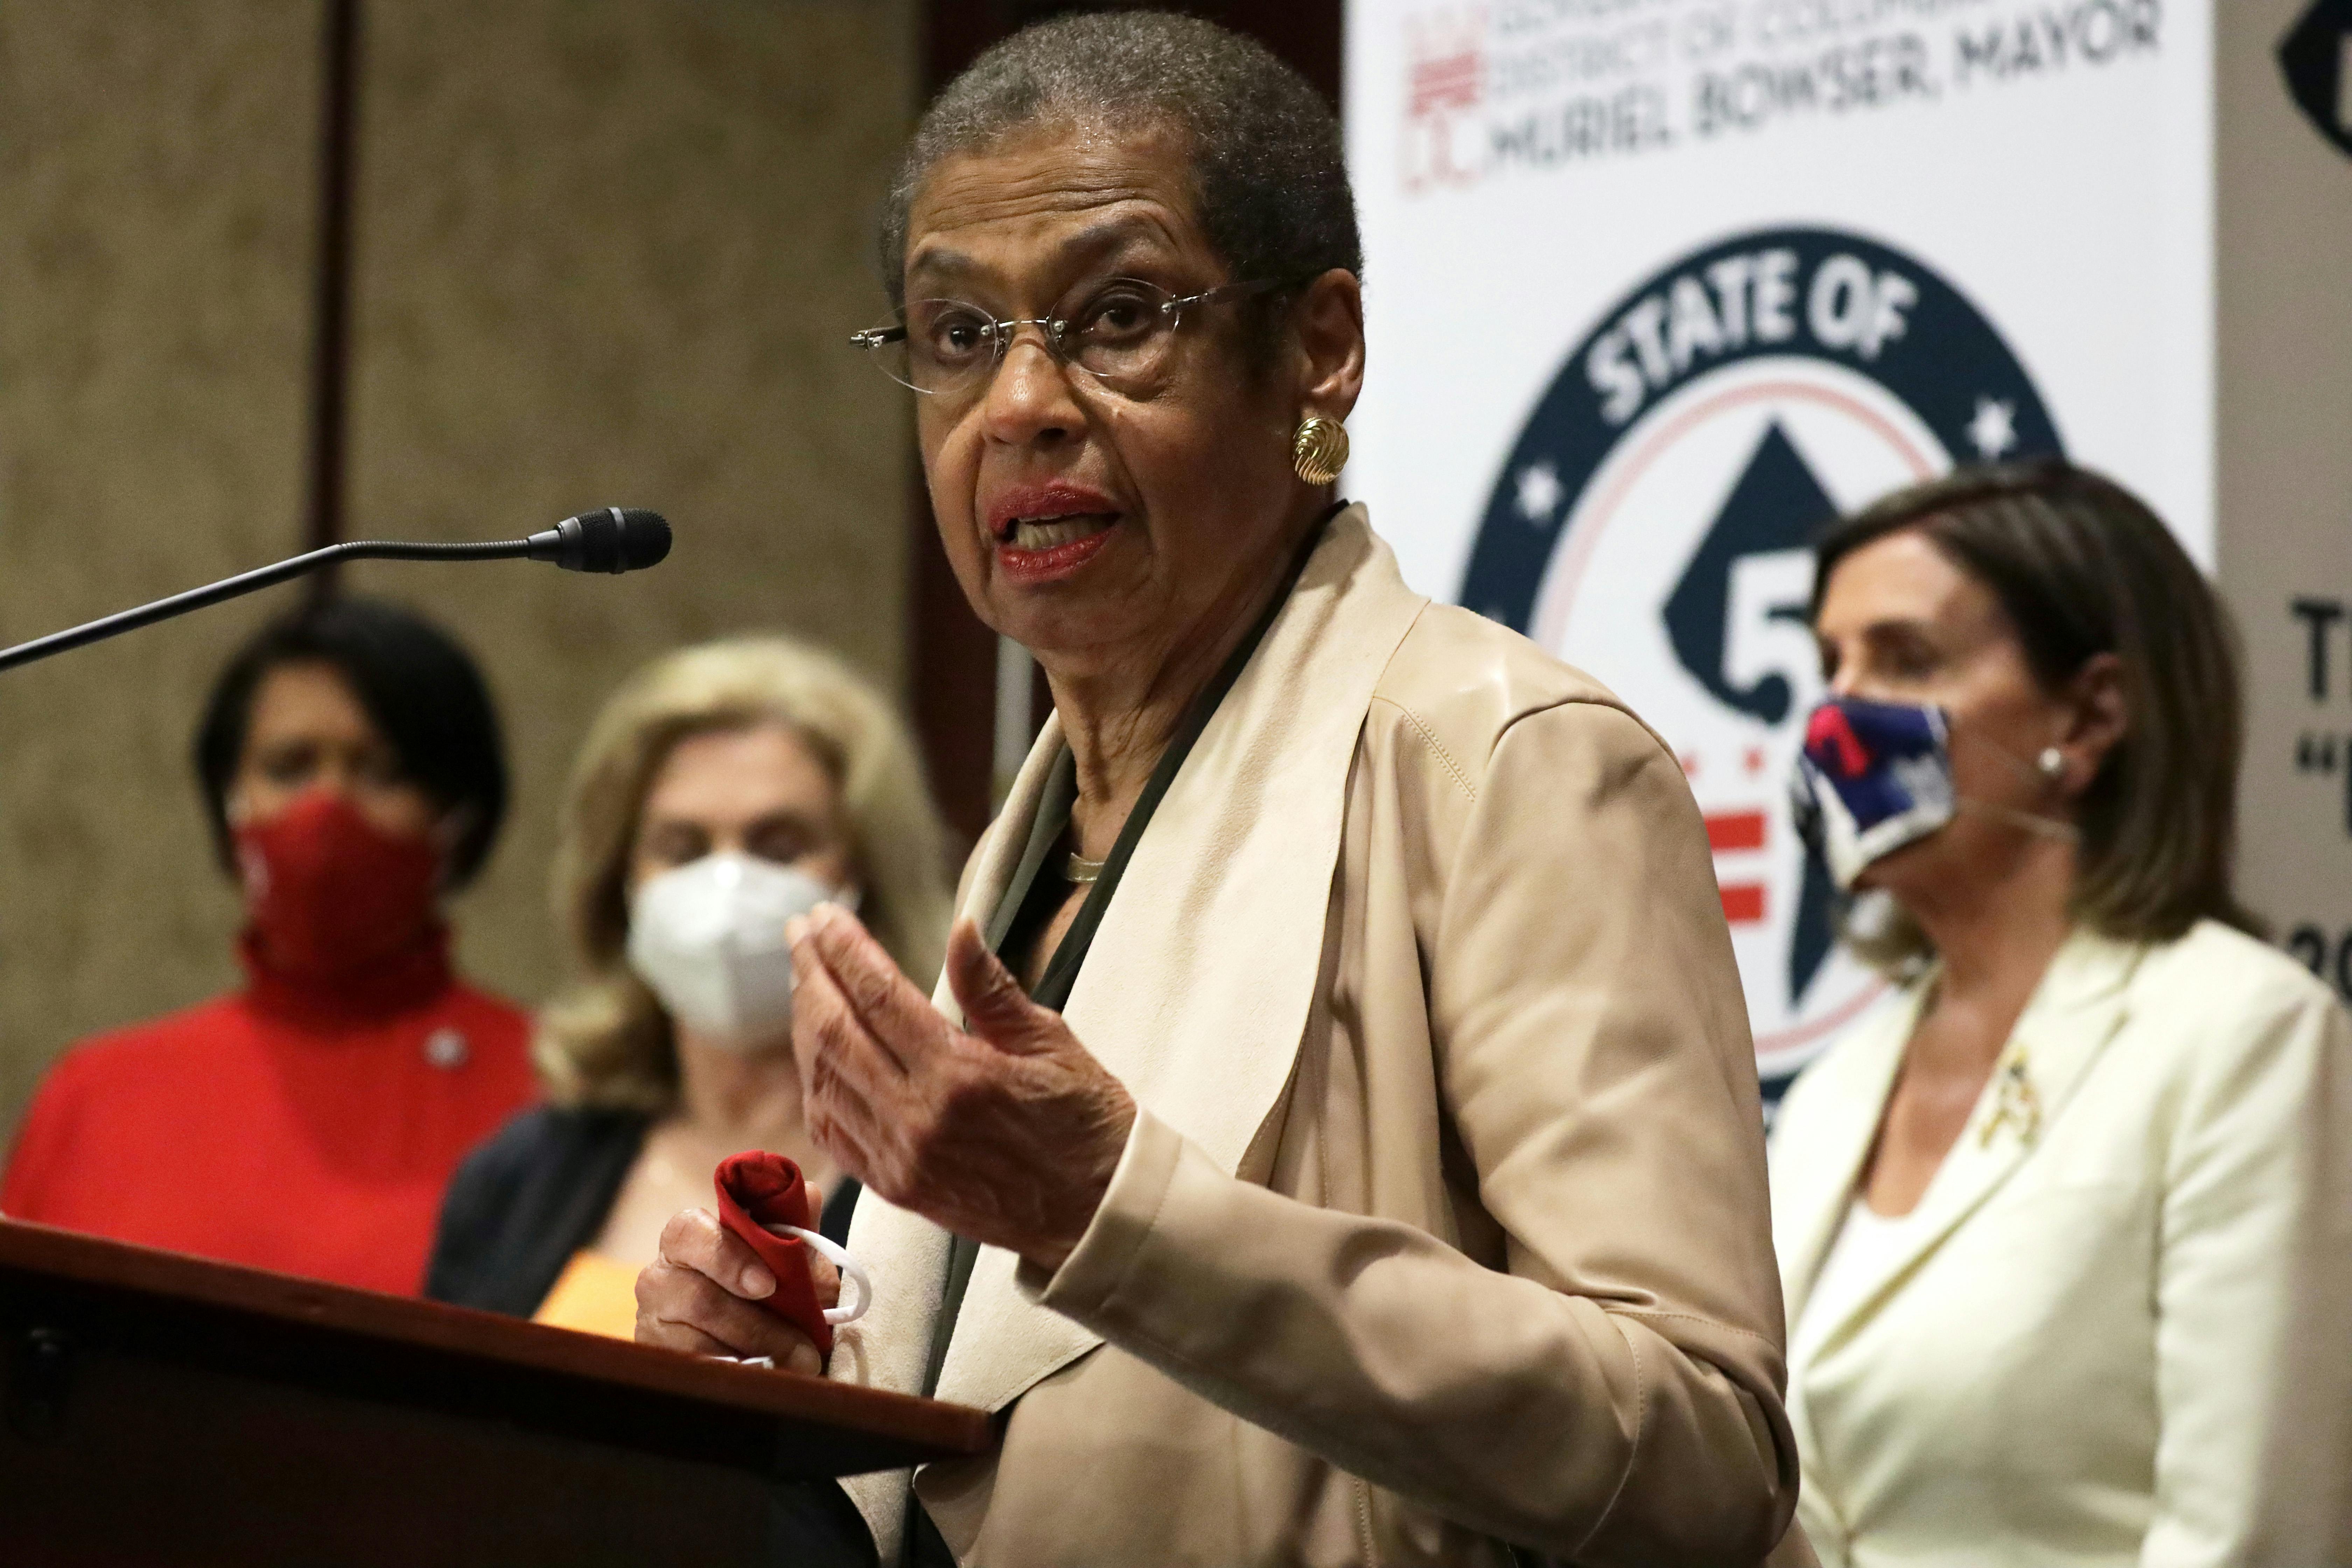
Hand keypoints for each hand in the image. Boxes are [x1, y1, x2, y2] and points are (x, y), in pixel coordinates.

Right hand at [633, 1202, 841, 1373]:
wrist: (756, 1347)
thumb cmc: (771, 1291)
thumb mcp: (791, 1260)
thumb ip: (797, 1228)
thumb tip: (808, 1193)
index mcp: (688, 1240)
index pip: (688, 1231)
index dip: (727, 1256)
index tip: (767, 1284)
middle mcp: (659, 1278)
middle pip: (700, 1299)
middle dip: (760, 1326)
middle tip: (805, 1349)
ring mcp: (651, 1324)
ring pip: (698, 1344)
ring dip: (756, 1357)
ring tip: (796, 1367)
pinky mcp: (657, 1362)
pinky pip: (696, 1374)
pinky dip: (736, 1378)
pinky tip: (763, 1379)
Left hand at [789, 904, 1136, 1272]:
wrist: (1098, 1215)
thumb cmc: (1086, 1123)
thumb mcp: (1051, 1044)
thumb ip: (992, 989)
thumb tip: (961, 928)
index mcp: (959, 1076)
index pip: (878, 996)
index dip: (844, 948)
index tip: (825, 915)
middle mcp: (917, 1119)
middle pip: (835, 1032)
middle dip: (810, 973)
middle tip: (800, 931)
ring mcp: (899, 1159)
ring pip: (822, 1079)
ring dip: (804, 1023)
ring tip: (805, 979)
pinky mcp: (895, 1188)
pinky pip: (831, 1130)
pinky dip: (814, 1084)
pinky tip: (813, 1052)